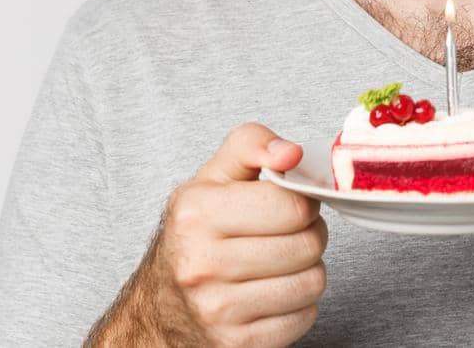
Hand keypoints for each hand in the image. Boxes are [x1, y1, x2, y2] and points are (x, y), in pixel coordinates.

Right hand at [89, 122, 327, 346]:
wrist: (161, 304)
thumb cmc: (196, 233)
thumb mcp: (214, 176)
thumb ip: (253, 144)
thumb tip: (292, 153)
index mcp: (196, 214)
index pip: (290, 206)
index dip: (303, 201)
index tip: (292, 203)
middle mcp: (201, 264)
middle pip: (306, 245)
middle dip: (310, 234)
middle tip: (291, 232)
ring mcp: (217, 310)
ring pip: (312, 282)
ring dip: (308, 269)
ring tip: (283, 261)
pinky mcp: (236, 344)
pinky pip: (304, 318)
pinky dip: (299, 304)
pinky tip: (275, 290)